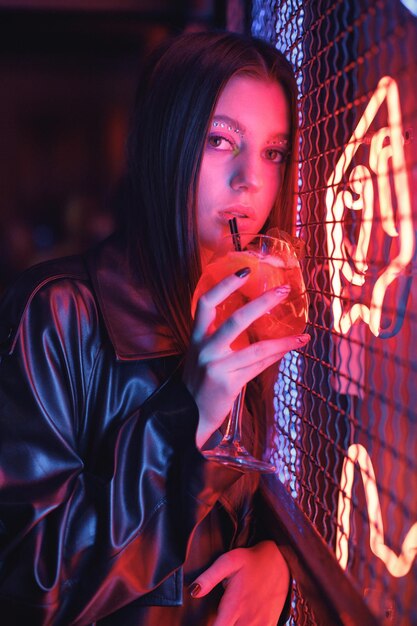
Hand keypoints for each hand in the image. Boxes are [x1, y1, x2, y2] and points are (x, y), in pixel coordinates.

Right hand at [183, 269, 309, 446]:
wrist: (188, 416)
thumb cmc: (201, 382)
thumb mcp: (206, 355)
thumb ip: (223, 338)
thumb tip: (259, 319)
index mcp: (196, 336)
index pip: (206, 303)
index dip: (225, 284)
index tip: (245, 271)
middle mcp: (204, 348)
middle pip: (235, 320)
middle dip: (262, 303)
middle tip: (283, 291)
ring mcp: (216, 366)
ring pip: (257, 348)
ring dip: (283, 340)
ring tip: (303, 333)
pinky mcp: (228, 383)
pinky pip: (259, 366)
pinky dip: (278, 356)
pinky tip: (292, 348)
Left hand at [189, 540, 289, 625]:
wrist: (281, 560)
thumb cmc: (251, 560)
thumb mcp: (228, 561)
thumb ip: (209, 577)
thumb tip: (193, 592)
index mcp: (234, 607)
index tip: (206, 622)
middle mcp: (247, 620)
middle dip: (221, 625)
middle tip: (220, 617)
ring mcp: (260, 625)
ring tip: (230, 617)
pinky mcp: (269, 625)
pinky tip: (241, 620)